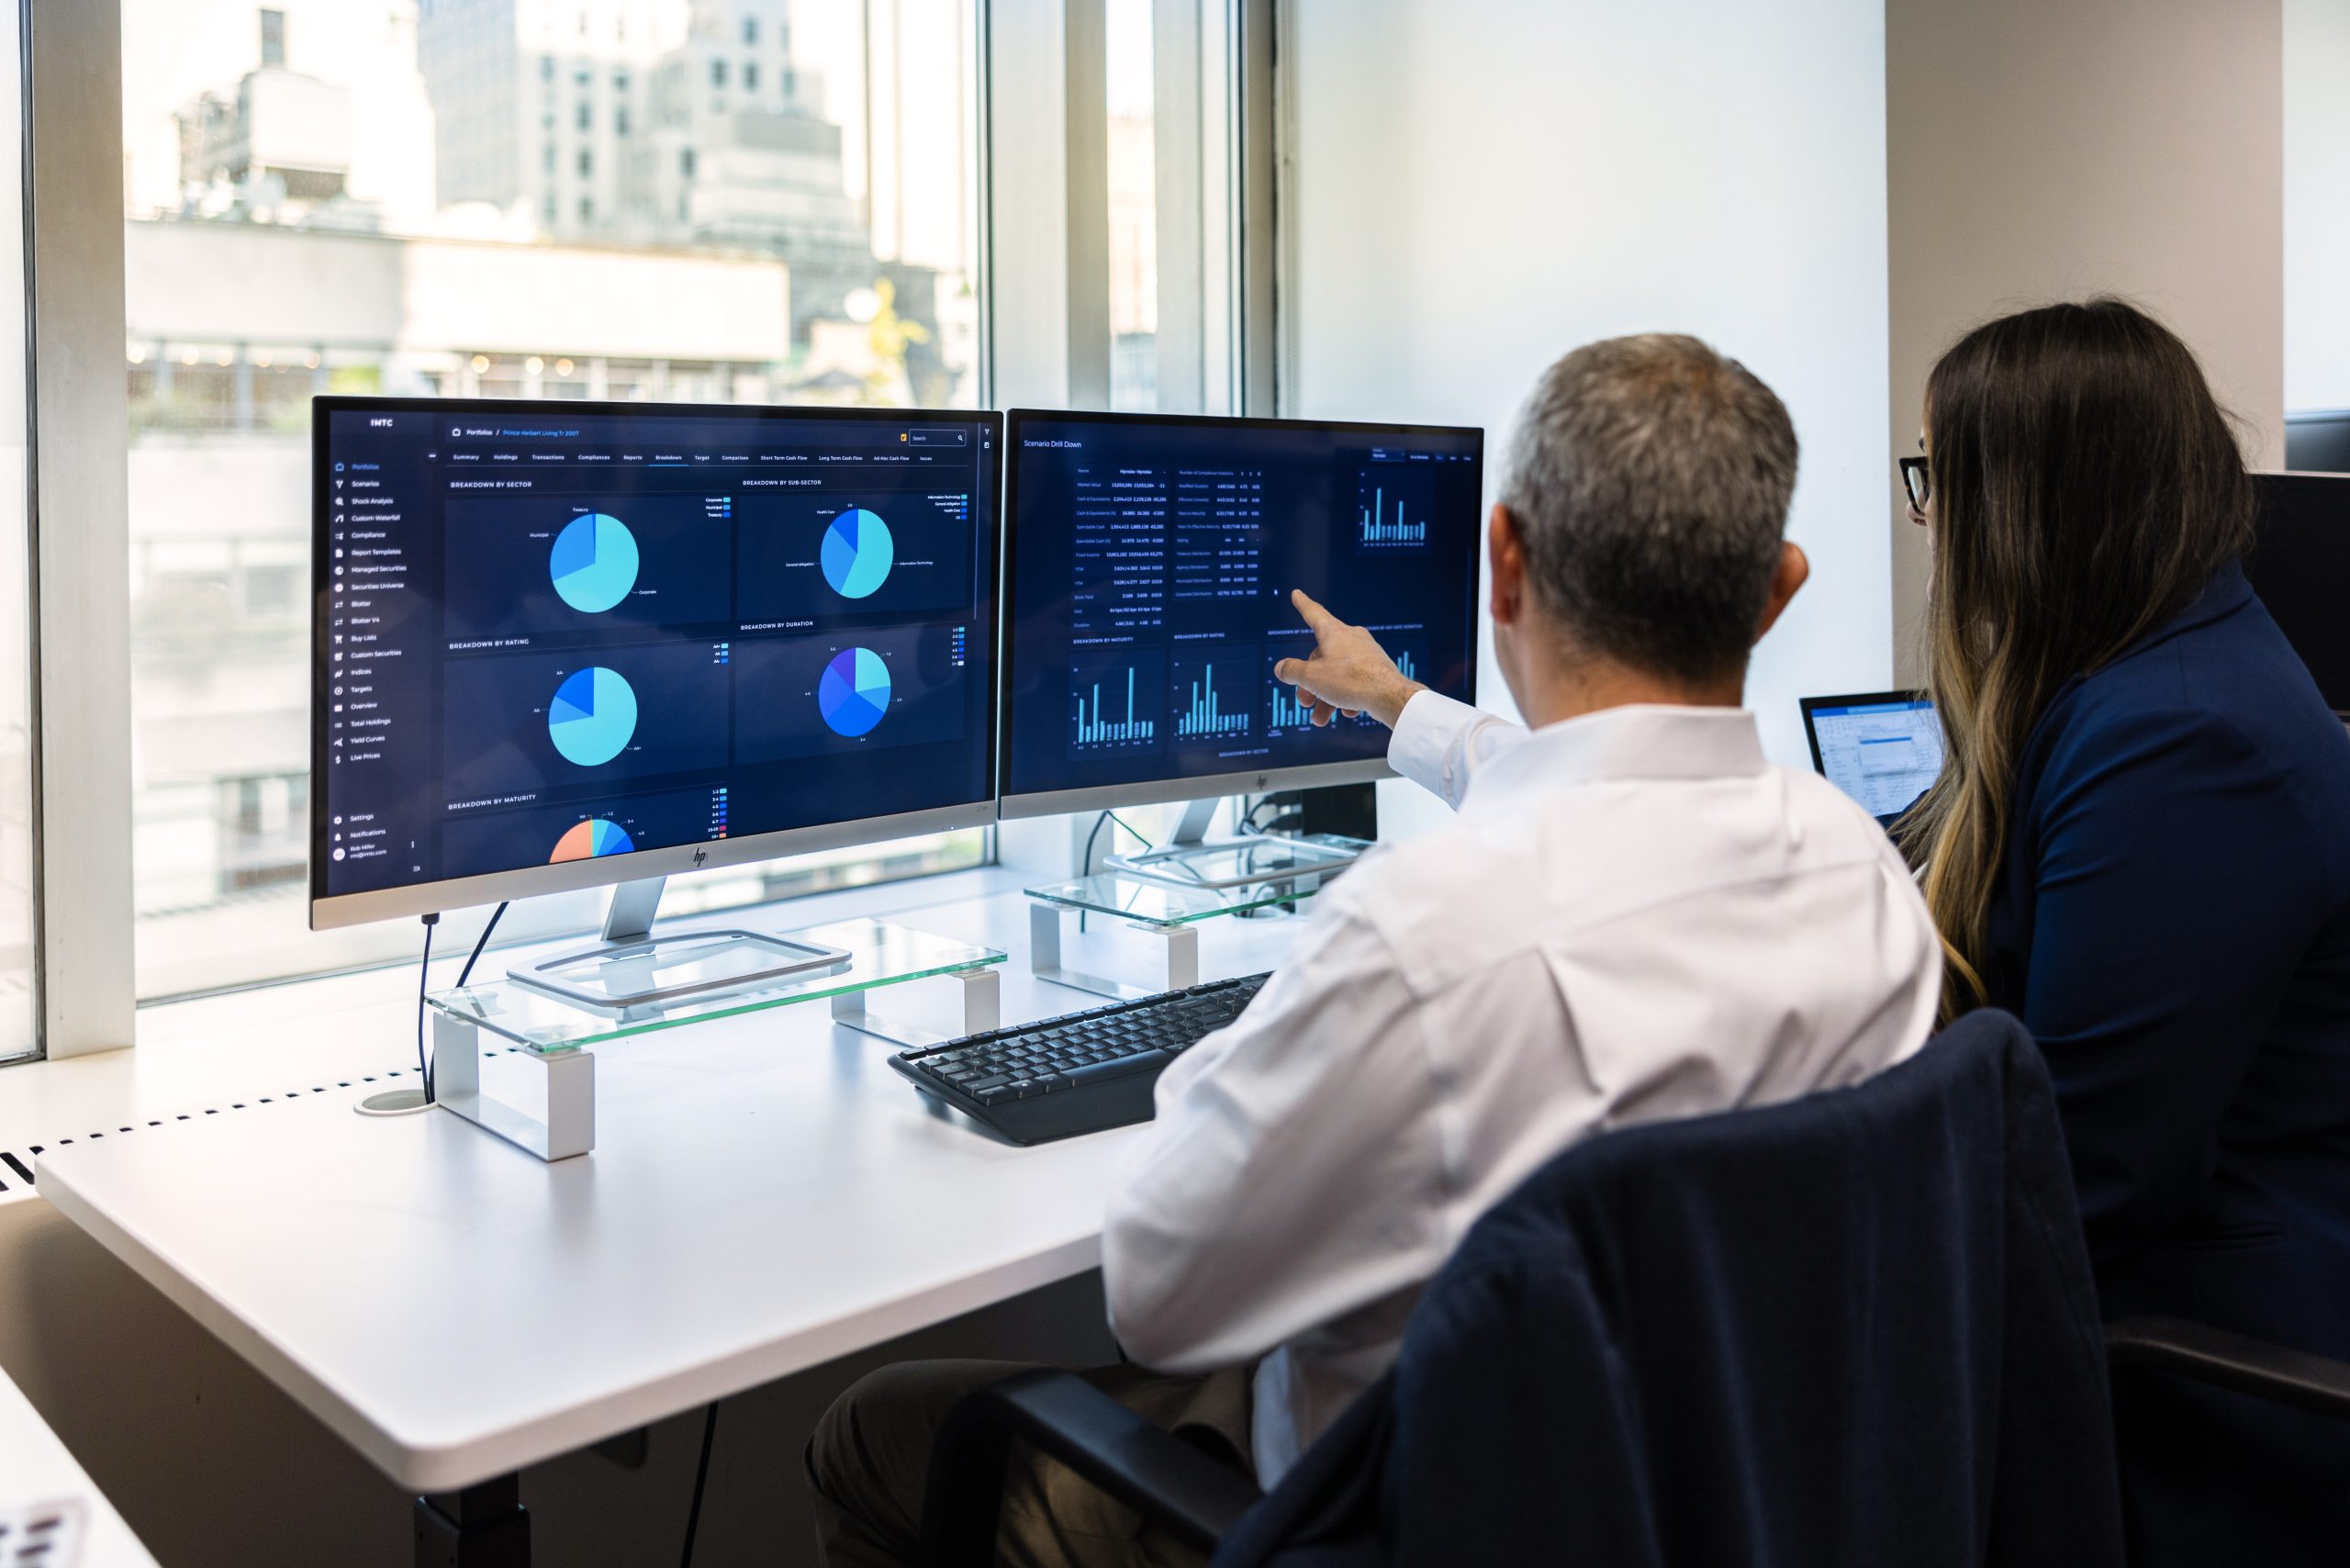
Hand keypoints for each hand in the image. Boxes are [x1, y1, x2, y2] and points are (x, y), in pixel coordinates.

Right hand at [1271, 589, 1425, 729]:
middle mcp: (1351, 637)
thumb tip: (1280, 668)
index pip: (1313, 613)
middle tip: (1305, 703)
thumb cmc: (1351, 681)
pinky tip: (1348, 713)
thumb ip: (1292, 671)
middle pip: (1321, 658)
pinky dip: (1348, 697)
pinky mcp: (1378, 668)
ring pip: (1338, 674)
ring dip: (1327, 697)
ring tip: (1322, 719)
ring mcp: (1366, 652)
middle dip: (1311, 684)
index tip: (1297, 594)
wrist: (1390, 695)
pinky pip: (1356, 681)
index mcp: (1333, 632)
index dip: (1302, 604)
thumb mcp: (1311, 677)